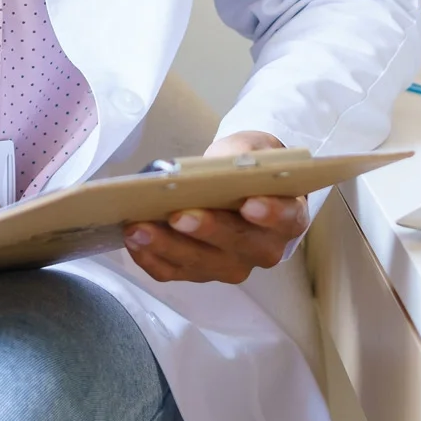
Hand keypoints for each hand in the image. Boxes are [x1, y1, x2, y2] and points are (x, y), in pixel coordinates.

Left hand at [122, 130, 310, 284]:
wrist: (235, 185)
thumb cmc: (246, 166)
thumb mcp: (250, 147)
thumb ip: (242, 155)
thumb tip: (221, 166)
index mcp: (287, 215)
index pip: (286, 218)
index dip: (270, 213)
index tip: (250, 204)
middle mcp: (264, 248)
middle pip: (237, 245)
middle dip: (205, 230)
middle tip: (178, 215)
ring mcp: (232, 265)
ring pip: (201, 263)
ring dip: (167, 247)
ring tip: (139, 228)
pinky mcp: (200, 272)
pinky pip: (174, 273)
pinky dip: (151, 259)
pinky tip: (133, 241)